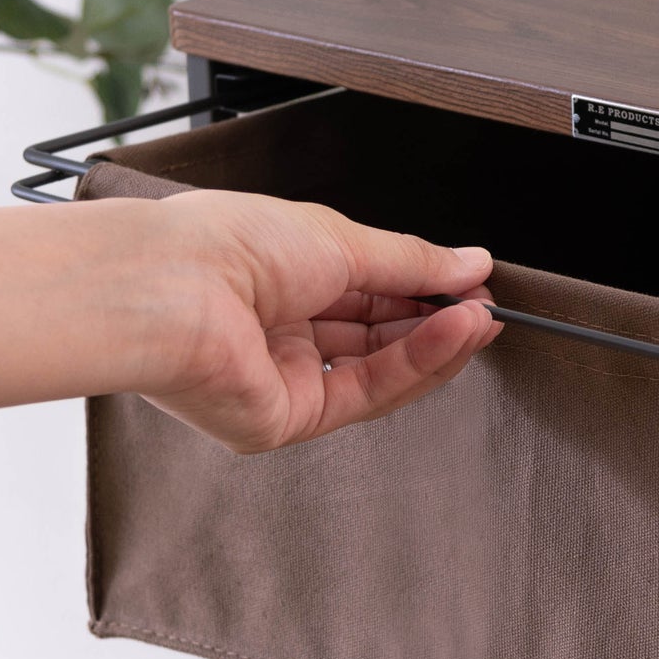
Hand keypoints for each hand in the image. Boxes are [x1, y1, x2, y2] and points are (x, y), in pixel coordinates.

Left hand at [142, 188, 501, 452]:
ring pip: (375, 370)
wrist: (174, 288)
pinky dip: (413, 365)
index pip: (363, 292)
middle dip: (433, 320)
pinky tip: (450, 335)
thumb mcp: (340, 239)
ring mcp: (279, 379)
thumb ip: (410, 261)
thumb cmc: (224, 246)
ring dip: (433, 343)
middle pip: (373, 336)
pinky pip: (363, 394)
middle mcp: (274, 332)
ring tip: (479, 319)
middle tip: (484, 306)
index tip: (470, 282)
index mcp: (275, 278)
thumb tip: (467, 262)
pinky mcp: (283, 419)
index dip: (421, 289)